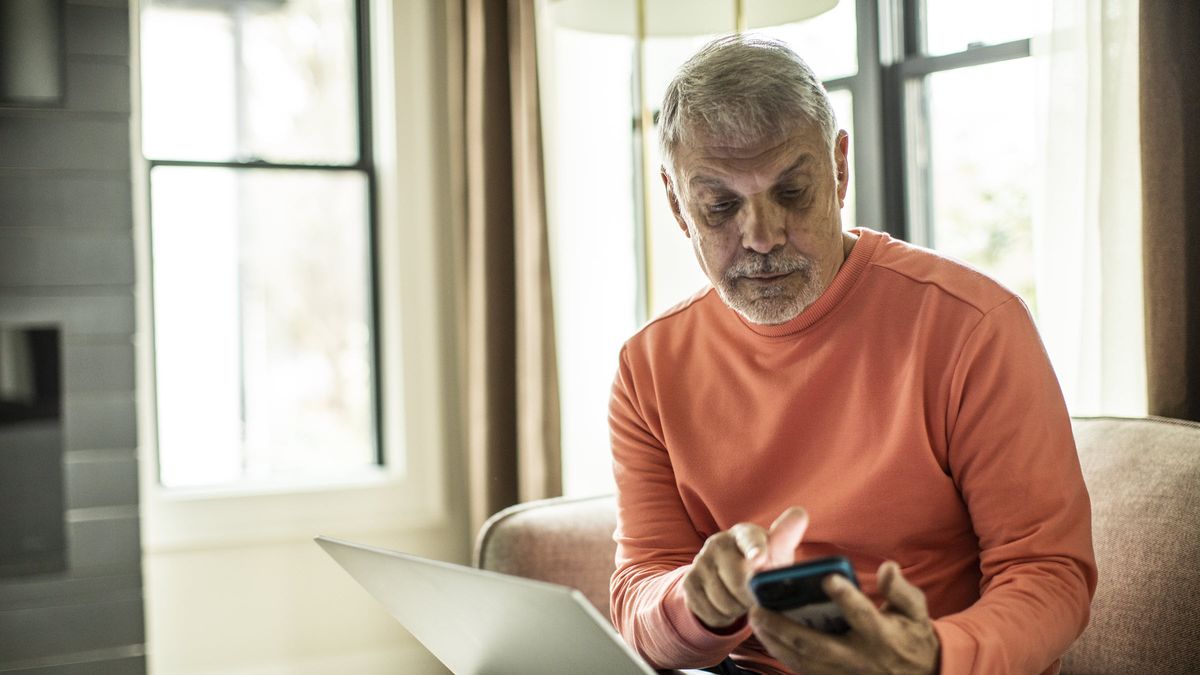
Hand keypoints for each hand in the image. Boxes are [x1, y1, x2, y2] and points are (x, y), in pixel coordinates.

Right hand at [683, 507, 808, 628]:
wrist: (732, 577)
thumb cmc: (763, 563)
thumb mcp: (778, 553)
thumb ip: (786, 538)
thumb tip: (799, 514)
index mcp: (744, 533)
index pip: (749, 540)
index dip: (755, 549)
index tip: (759, 559)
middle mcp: (719, 542)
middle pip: (738, 581)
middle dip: (752, 597)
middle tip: (758, 598)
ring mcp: (701, 561)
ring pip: (724, 601)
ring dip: (738, 610)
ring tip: (743, 600)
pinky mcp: (688, 581)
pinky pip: (710, 612)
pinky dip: (723, 617)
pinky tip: (728, 606)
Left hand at [749, 561, 938, 673]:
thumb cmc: (913, 636)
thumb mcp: (915, 611)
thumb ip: (900, 589)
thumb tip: (887, 567)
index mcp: (880, 635)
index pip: (861, 614)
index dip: (846, 597)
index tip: (828, 578)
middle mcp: (858, 656)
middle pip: (816, 644)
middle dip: (784, 627)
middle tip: (758, 608)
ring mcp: (843, 672)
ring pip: (802, 660)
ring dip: (775, 642)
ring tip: (754, 620)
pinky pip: (803, 670)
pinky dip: (782, 654)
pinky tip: (766, 637)